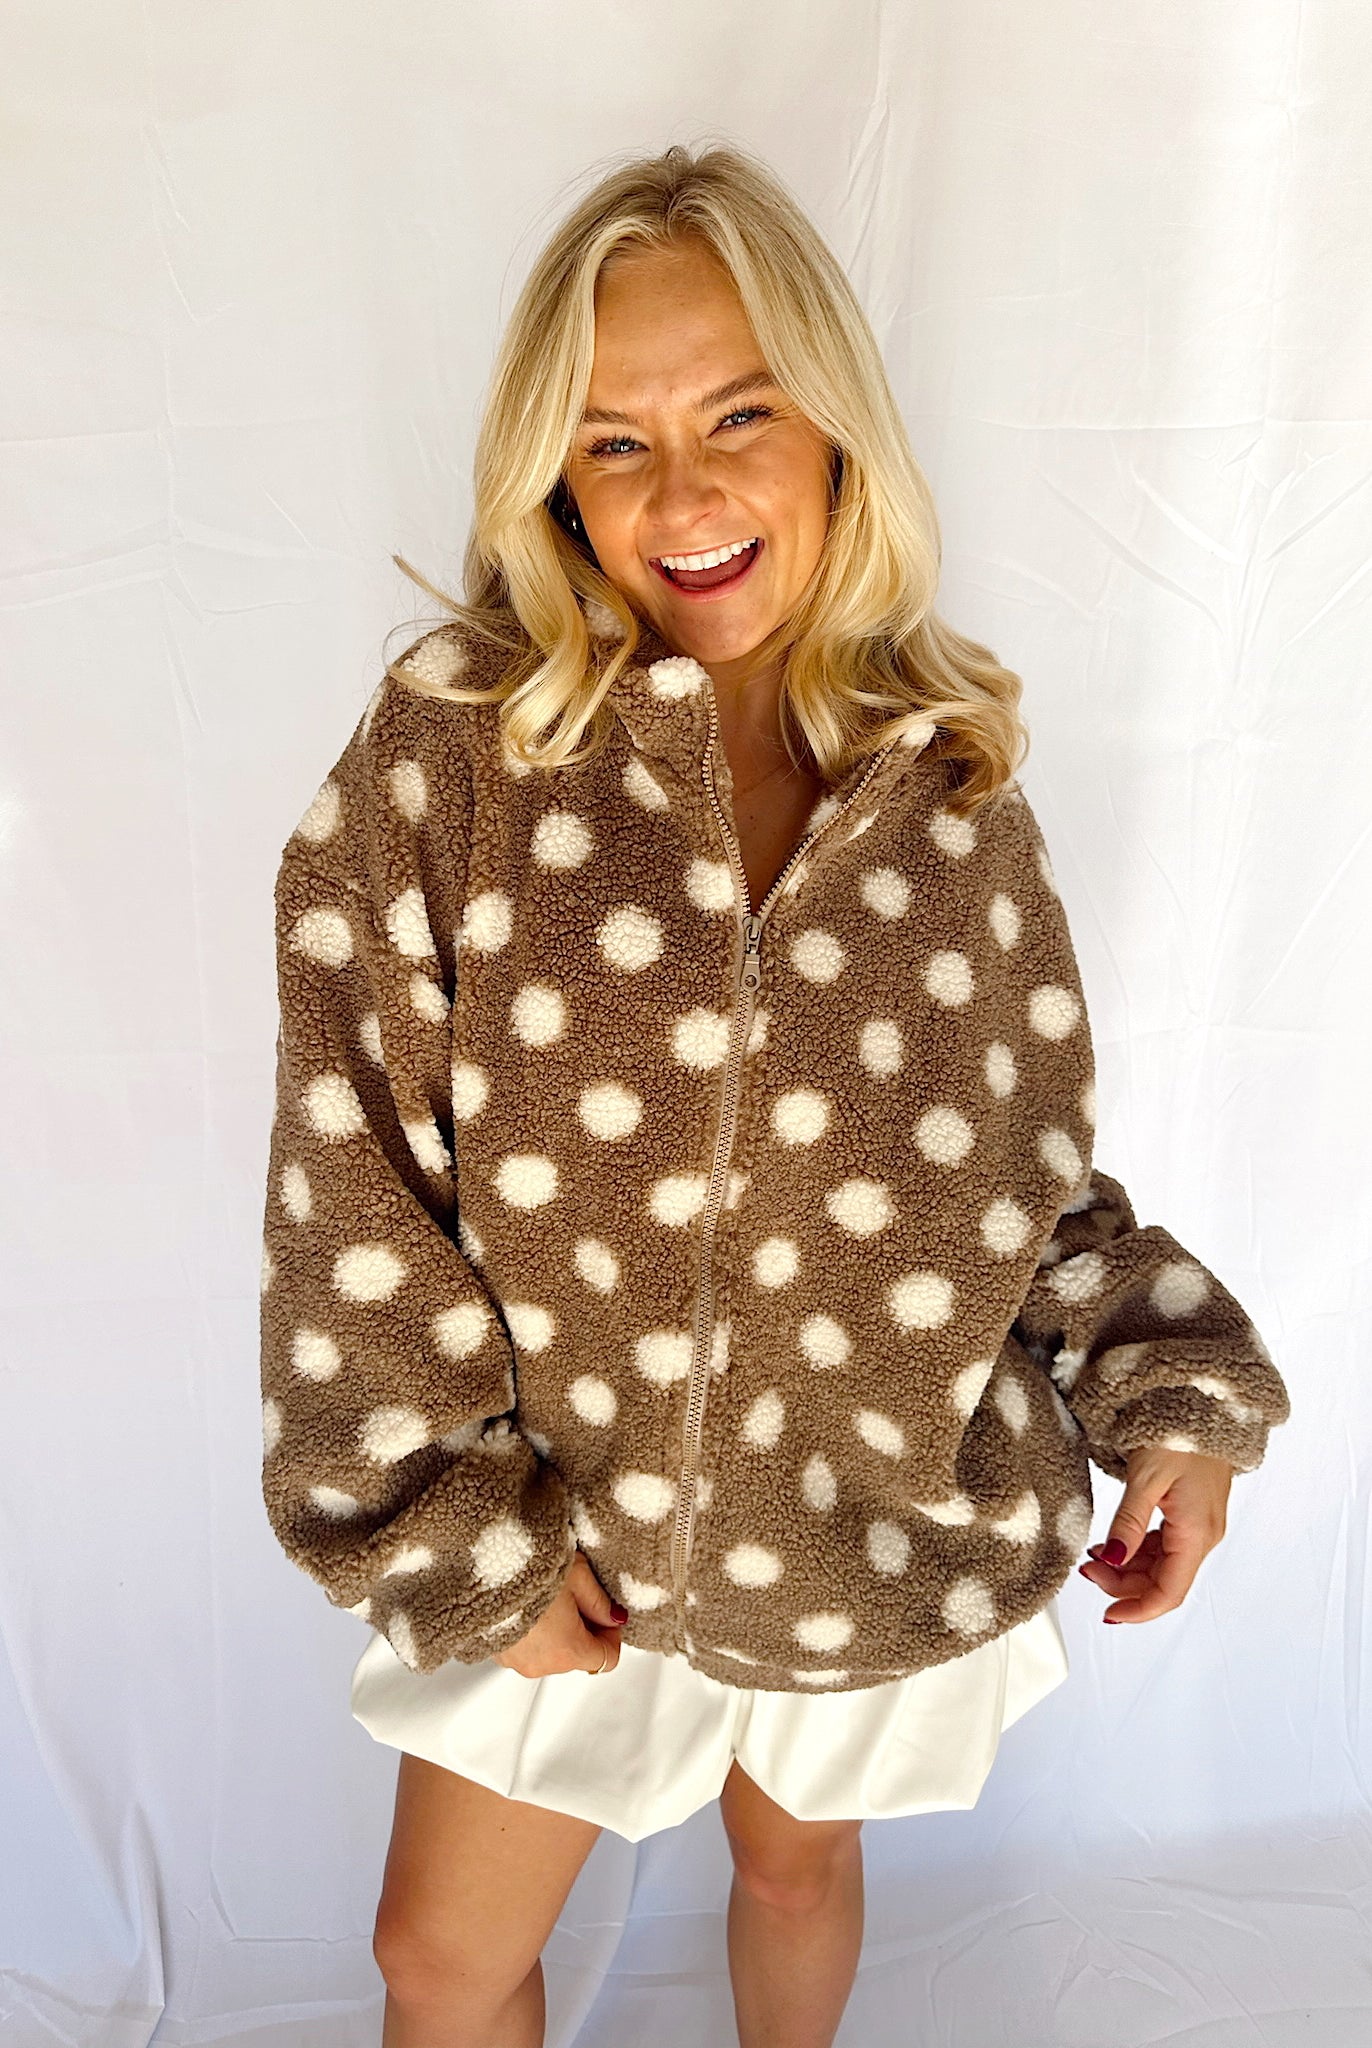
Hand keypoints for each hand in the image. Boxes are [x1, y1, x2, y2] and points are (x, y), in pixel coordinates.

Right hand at [494, 1548, 628, 1676]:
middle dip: (583, 1629)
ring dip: (556, 1631)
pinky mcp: (496, 1652)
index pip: (606, 1659)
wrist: (479, 1564)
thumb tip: (613, 1617)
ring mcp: (516, 1661)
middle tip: (575, 1595)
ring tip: (548, 1595)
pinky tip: (527, 1603)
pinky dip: (531, 1632)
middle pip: (577, 1656)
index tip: (605, 1612)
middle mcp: (541, 1664)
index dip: (612, 1634)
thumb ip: (600, 1602)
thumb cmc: (527, 1567)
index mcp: (567, 1650)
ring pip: (551, 1652)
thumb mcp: (578, 1575)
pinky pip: (526, 1648)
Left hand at [1077, 1447, 1233, 1622]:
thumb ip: (1128, 1522)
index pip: (1169, 1592)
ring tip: (1094, 1555)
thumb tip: (1113, 1562)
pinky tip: (1115, 1542)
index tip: (1107, 1614)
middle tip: (1086, 1569)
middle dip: (1124, 1585)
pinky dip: (1138, 1550)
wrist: (1206, 1402)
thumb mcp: (1146, 1477)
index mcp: (1196, 1533)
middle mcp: (1204, 1536)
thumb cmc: (1179, 1432)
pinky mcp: (1193, 1514)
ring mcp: (1200, 1525)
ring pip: (1163, 1565)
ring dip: (1129, 1568)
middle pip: (1164, 1581)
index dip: (1138, 1610)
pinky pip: (1166, 1546)